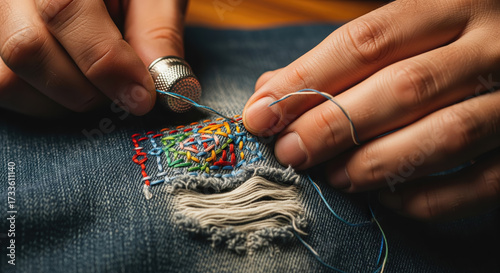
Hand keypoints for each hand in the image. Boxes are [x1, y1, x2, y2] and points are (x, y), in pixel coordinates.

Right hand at [0, 0, 186, 115]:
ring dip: (62, 101)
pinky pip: (4, 89)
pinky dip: (43, 102)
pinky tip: (74, 85)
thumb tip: (170, 86)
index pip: (65, 11)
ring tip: (98, 85)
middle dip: (86, 89)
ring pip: (8, 79)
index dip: (107, 64)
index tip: (142, 96)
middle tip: (123, 93)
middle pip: (27, 48)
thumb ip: (158, 32)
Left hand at [243, 0, 499, 220]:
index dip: (307, 80)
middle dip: (333, 125)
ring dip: (377, 162)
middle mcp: (493, 43)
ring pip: (446, 134)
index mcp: (454, 3)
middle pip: (403, 87)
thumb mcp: (410, 26)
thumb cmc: (451, 41)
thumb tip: (271, 91)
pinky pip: (483, 181)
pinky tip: (385, 198)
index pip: (367, 41)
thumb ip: (348, 55)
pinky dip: (427, 197)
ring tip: (334, 177)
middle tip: (291, 151)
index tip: (261, 113)